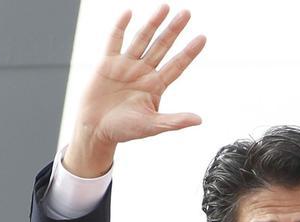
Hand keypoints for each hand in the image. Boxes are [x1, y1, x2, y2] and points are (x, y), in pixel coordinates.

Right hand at [65, 5, 205, 176]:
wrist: (96, 129)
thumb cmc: (124, 131)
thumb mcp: (151, 126)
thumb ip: (174, 121)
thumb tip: (198, 120)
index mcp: (155, 86)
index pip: (176, 65)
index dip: (189, 52)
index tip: (203, 38)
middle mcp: (143, 72)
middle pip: (162, 46)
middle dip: (174, 30)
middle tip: (187, 13)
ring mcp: (126, 65)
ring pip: (143, 39)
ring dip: (154, 23)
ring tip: (166, 7)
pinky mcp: (108, 62)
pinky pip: (115, 40)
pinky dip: (121, 26)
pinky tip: (129, 13)